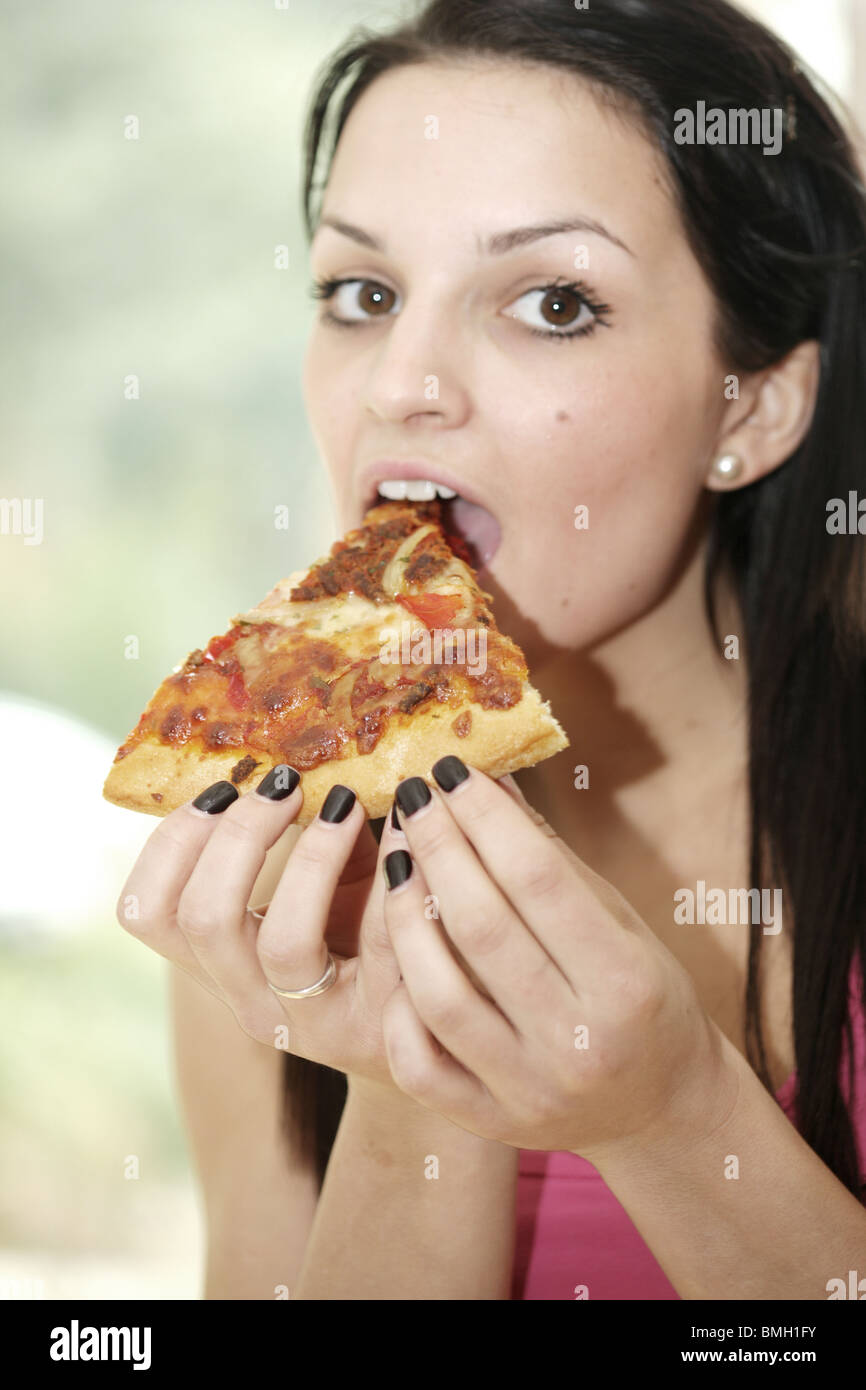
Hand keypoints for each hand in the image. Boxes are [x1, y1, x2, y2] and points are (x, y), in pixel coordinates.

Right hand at [115, 767, 431, 1087]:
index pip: (146, 912)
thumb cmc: (374, 935)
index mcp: (221, 964)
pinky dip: (395, 876)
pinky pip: (381, 946)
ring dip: (310, 856)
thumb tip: (300, 736)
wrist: (443, 1033)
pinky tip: (410, 834)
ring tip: (344, 805)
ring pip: (281, 944)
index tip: (224, 787)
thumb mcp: (326, 884)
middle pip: (202, 919)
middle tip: (286, 785)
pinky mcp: (384, 1024)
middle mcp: (253, 1001)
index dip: (172, 842)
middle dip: (240, 834)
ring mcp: (314, 1021)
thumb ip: (302, 829)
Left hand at [379, 760, 738, 1161]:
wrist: (660, 1106)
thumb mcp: (618, 921)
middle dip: (439, 847)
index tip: (452, 770)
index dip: (486, 816)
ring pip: (439, 992)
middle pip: (482, 927)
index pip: (537, 879)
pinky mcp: (489, 1121)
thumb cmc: (642, 995)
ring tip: (398, 858)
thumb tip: (489, 779)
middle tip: (414, 797)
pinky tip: (396, 947)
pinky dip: (398, 1002)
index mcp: (624, 983)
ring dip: (406, 913)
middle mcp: (577, 1042)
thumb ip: (551, 858)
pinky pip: (419, 1060)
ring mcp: (528, 1090)